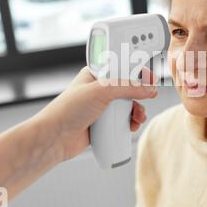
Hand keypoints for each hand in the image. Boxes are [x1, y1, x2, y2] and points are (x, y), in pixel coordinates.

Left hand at [34, 66, 157, 161]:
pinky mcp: (103, 123)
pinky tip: (131, 126)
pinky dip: (130, 122)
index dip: (137, 72)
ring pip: (128, 106)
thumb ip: (127, 88)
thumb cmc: (68, 109)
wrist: (55, 138)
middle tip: (148, 97)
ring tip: (138, 117)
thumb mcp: (101, 91)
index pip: (122, 67)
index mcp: (96, 75)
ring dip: (137, 111)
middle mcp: (99, 89)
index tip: (151, 77)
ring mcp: (101, 107)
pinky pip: (123, 120)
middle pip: (128, 88)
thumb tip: (148, 89)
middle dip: (140, 95)